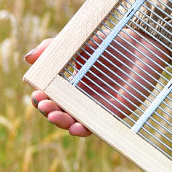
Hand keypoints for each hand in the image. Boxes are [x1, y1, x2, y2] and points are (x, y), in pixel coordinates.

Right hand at [24, 29, 169, 135]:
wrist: (142, 44)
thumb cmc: (110, 43)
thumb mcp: (78, 44)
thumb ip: (54, 48)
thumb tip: (28, 58)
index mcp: (70, 84)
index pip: (49, 97)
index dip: (40, 98)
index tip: (36, 94)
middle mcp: (82, 97)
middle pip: (59, 112)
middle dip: (48, 111)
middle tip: (44, 105)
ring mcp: (98, 106)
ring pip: (74, 122)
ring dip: (62, 122)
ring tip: (55, 115)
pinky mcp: (115, 111)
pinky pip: (97, 125)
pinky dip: (84, 129)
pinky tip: (75, 127)